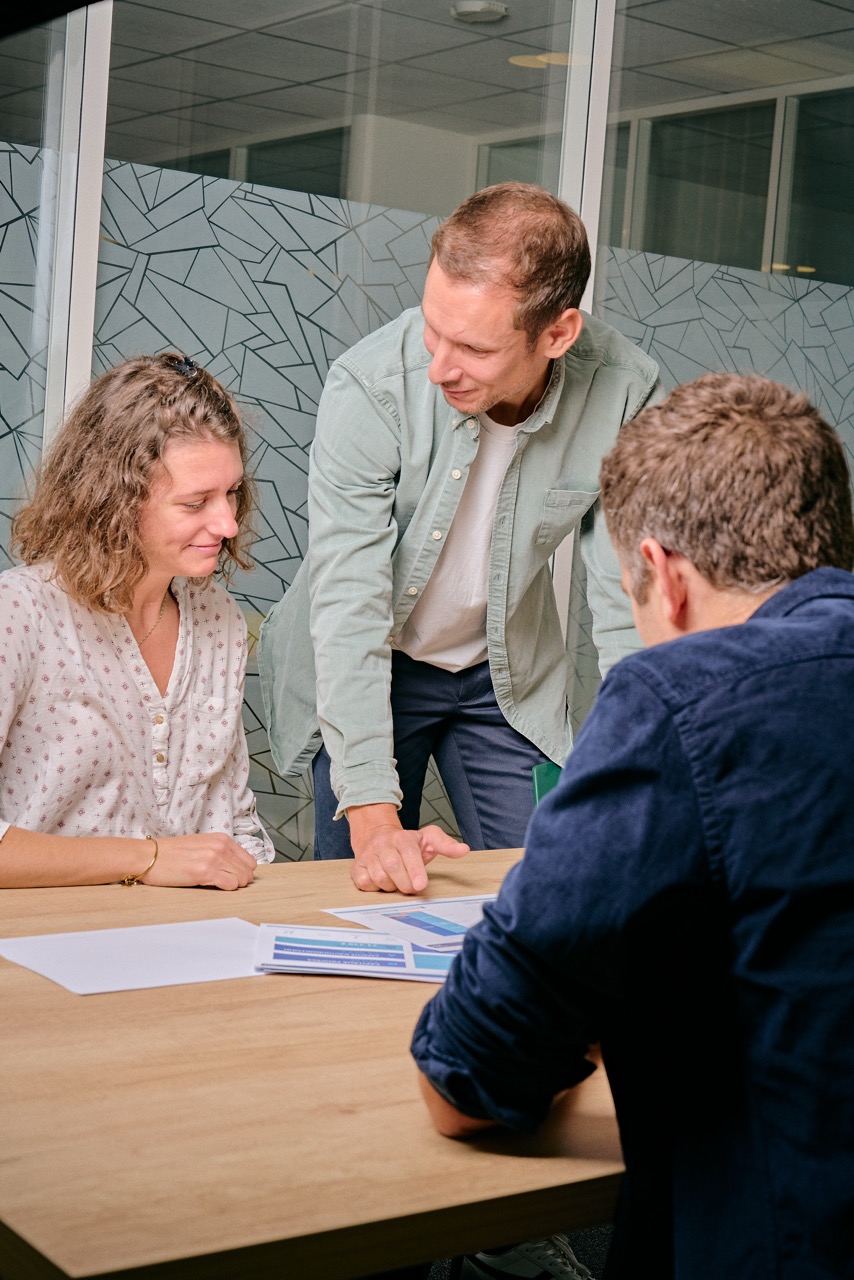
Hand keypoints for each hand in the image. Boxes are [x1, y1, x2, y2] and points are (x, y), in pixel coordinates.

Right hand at [139, 833, 256, 889]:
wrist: (148, 856)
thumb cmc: (170, 853)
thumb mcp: (200, 845)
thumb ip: (219, 852)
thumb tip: (235, 867)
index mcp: (221, 839)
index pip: (249, 860)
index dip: (243, 872)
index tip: (232, 877)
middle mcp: (220, 846)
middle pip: (248, 871)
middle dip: (240, 881)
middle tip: (224, 884)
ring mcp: (214, 858)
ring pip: (242, 879)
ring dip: (232, 885)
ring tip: (216, 885)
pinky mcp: (205, 872)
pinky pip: (231, 885)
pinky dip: (225, 889)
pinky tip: (211, 886)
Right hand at [347, 805, 468, 893]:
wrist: (376, 836)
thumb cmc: (406, 843)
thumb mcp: (428, 839)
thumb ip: (446, 845)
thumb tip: (463, 850)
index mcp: (402, 837)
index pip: (409, 853)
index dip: (415, 870)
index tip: (421, 885)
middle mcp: (383, 844)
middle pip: (393, 867)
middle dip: (405, 882)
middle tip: (412, 887)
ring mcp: (368, 855)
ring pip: (379, 878)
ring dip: (391, 886)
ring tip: (397, 881)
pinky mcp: (357, 867)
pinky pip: (364, 883)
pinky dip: (374, 887)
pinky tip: (382, 881)